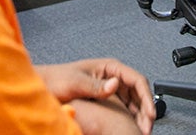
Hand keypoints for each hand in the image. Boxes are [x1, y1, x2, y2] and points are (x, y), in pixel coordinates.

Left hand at [35, 59, 155, 133]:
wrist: (46, 84)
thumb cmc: (57, 79)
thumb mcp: (75, 82)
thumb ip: (95, 84)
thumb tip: (115, 84)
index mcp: (110, 67)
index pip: (137, 80)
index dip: (146, 97)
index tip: (149, 113)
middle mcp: (113, 76)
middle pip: (138, 92)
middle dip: (146, 109)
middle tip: (147, 127)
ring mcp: (110, 86)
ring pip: (133, 100)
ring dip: (139, 114)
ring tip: (141, 129)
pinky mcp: (106, 97)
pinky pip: (124, 106)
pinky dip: (130, 116)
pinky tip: (131, 126)